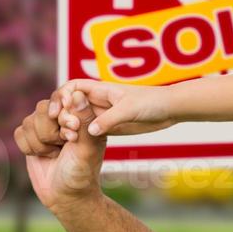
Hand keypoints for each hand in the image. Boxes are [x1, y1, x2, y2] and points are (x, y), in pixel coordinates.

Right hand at [15, 90, 105, 213]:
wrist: (65, 195)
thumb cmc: (81, 172)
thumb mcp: (87, 147)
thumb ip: (84, 120)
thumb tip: (78, 93)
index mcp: (82, 115)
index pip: (64, 98)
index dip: (63, 114)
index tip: (70, 133)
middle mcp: (63, 117)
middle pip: (43, 108)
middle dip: (50, 132)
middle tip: (63, 146)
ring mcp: (46, 127)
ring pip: (29, 121)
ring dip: (41, 143)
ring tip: (55, 154)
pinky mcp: (31, 138)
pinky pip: (19, 133)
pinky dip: (29, 147)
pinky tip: (44, 156)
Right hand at [56, 79, 175, 139]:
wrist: (170, 110)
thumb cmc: (152, 102)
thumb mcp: (130, 109)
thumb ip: (109, 119)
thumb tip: (89, 131)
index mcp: (101, 89)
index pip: (72, 87)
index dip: (62, 96)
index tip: (62, 109)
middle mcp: (98, 101)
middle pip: (69, 105)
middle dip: (63, 115)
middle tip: (68, 129)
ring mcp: (102, 114)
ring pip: (76, 119)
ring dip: (68, 127)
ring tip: (70, 138)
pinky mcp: (108, 127)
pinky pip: (86, 131)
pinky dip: (78, 136)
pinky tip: (74, 144)